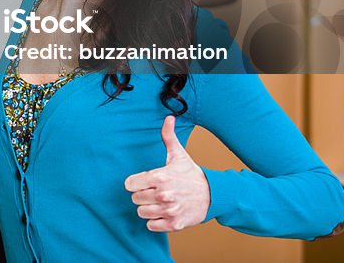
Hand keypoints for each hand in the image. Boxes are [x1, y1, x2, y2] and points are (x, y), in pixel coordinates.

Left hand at [124, 116, 209, 231]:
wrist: (214, 195)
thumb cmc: (192, 174)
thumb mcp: (179, 155)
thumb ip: (168, 137)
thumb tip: (168, 118)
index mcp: (159, 176)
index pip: (130, 184)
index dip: (135, 183)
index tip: (143, 182)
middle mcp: (163, 194)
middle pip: (135, 199)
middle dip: (142, 195)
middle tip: (153, 191)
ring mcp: (169, 210)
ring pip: (141, 212)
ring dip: (148, 208)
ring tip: (158, 202)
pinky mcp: (174, 224)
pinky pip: (151, 226)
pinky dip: (155, 221)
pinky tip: (163, 213)